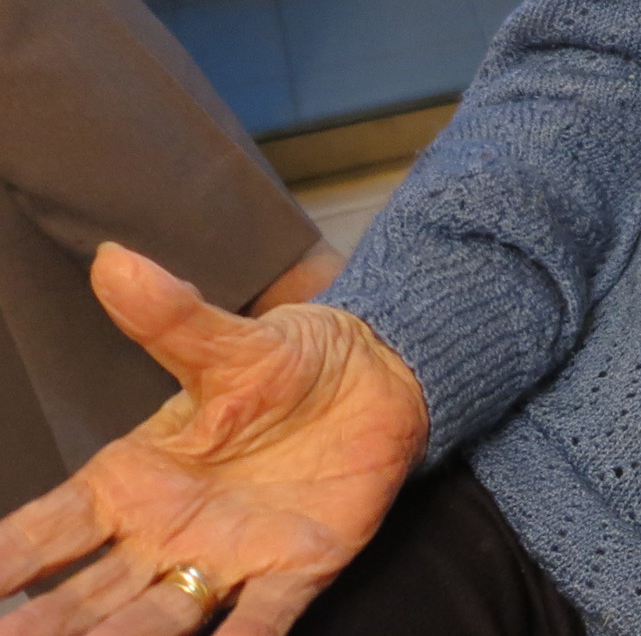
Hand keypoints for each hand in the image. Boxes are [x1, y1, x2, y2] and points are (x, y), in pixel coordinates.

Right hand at [0, 243, 427, 634]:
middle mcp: (164, 533)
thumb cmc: (292, 361)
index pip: (45, 534)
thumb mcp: (230, 342)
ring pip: (152, 624)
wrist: (386, 374)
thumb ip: (171, 318)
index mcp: (129, 480)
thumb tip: (114, 260)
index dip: (6, 564)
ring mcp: (225, 558)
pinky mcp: (295, 570)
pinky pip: (257, 626)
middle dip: (44, 627)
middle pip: (84, 597)